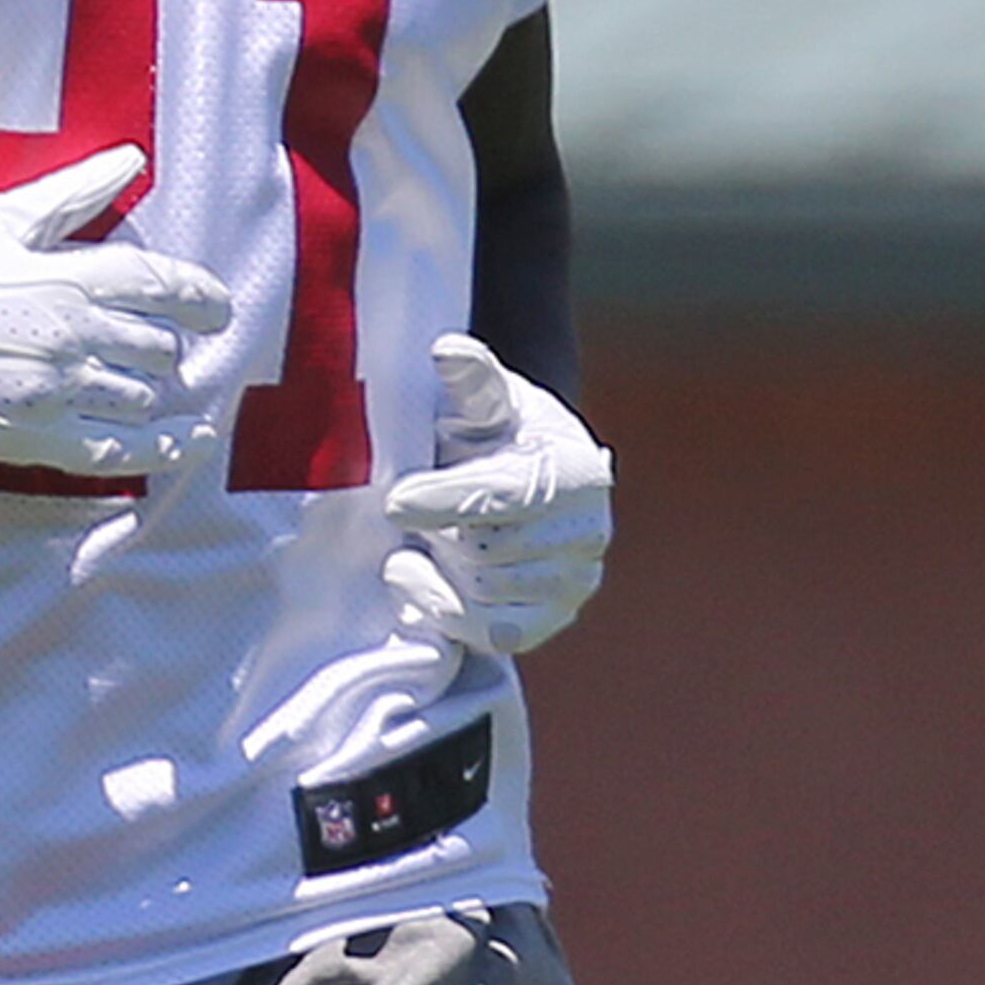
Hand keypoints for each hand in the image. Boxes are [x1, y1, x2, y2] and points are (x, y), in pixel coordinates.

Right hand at [0, 145, 229, 479]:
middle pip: (160, 347)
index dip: (202, 298)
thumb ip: (73, 193)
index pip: (167, 285)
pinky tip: (188, 444)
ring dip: (158, 393)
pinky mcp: (38, 439)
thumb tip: (132, 158)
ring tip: (159, 391)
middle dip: (165, 348)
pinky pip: (122, 451)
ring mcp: (60, 391)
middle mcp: (79, 335)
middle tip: (156, 348)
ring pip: (146, 397)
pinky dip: (164, 450)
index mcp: (72, 276)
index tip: (217, 308)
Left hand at [384, 334, 612, 657]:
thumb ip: (471, 381)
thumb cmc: (493, 437)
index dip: (445, 500)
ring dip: (441, 564)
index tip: (394, 501)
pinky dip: (445, 609)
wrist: (515, 485)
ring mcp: (574, 582)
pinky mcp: (549, 621)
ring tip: (426, 535)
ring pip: (484, 590)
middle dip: (441, 530)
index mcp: (578, 471)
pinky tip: (415, 575)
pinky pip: (491, 633)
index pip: (508, 496)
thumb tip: (447, 350)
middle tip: (414, 511)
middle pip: (488, 549)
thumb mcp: (483, 403)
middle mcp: (590, 532)